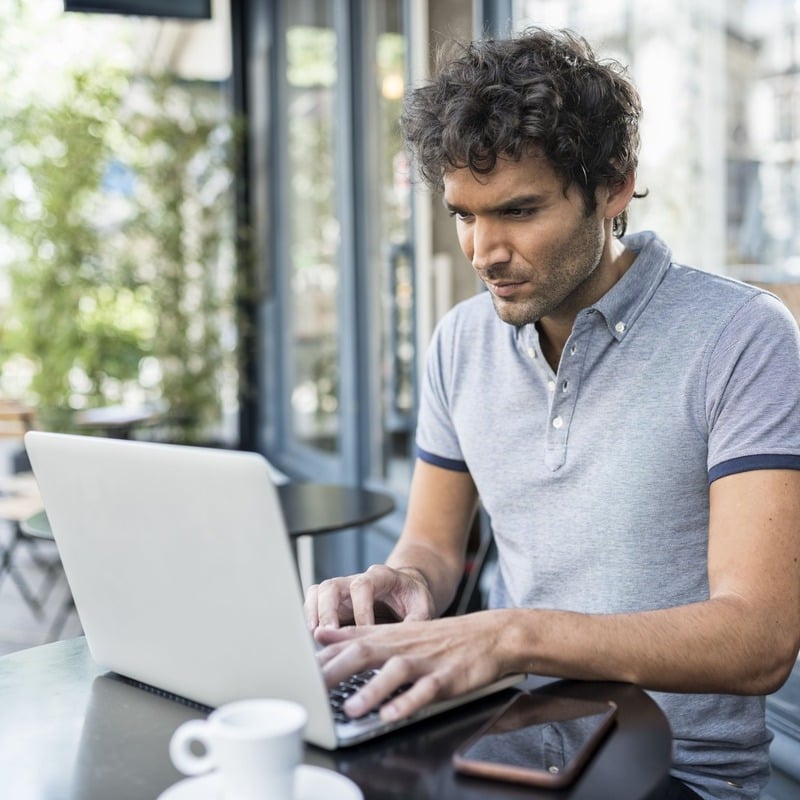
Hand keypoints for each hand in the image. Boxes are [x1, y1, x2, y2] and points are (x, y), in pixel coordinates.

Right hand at [304, 564, 435, 629]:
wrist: (407, 591)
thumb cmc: (414, 599)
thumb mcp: (423, 608)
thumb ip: (415, 622)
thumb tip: (402, 643)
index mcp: (382, 576)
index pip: (363, 585)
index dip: (360, 609)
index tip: (365, 632)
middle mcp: (357, 580)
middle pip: (333, 586)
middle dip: (328, 611)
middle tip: (330, 634)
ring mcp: (343, 590)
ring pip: (319, 592)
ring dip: (315, 615)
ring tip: (318, 638)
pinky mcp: (334, 602)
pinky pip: (314, 601)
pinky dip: (310, 617)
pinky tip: (316, 636)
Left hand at [314, 610, 512, 721]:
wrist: (488, 634)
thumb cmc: (439, 638)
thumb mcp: (396, 631)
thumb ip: (358, 633)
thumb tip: (321, 635)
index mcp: (388, 636)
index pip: (348, 643)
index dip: (321, 657)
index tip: (294, 671)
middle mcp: (402, 645)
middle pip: (365, 652)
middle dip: (335, 671)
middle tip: (310, 689)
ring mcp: (425, 660)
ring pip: (395, 671)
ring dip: (372, 690)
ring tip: (351, 709)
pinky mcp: (447, 677)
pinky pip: (427, 690)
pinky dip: (409, 701)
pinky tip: (393, 714)